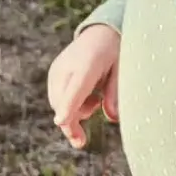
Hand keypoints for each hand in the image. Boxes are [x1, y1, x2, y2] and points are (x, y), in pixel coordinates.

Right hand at [46, 25, 121, 148]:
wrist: (100, 33)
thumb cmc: (114, 52)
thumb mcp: (121, 70)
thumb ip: (115, 93)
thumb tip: (112, 118)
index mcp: (88, 64)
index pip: (76, 88)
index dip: (69, 107)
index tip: (61, 122)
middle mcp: (67, 66)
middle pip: (62, 102)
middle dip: (71, 123)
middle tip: (81, 142)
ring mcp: (57, 70)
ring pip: (58, 104)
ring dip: (72, 113)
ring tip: (95, 102)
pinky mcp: (54, 74)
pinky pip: (58, 99)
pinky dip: (70, 106)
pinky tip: (90, 98)